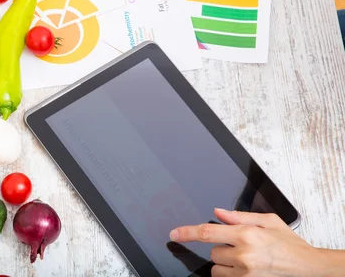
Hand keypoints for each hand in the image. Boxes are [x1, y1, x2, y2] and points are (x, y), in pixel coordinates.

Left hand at [169, 208, 317, 275]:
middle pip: (212, 251)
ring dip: (225, 262)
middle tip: (240, 245)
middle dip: (222, 247)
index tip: (174, 234)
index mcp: (246, 234)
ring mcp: (245, 273)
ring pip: (217, 267)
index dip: (187, 233)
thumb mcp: (267, 220)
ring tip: (245, 258)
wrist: (308, 268)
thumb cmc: (289, 243)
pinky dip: (231, 273)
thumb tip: (217, 212)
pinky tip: (246, 268)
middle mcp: (244, 254)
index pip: (207, 232)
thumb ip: (239, 216)